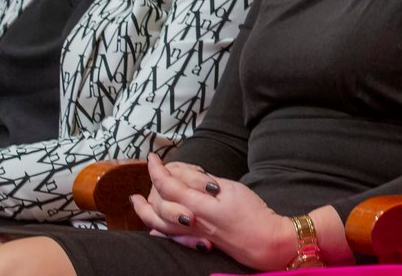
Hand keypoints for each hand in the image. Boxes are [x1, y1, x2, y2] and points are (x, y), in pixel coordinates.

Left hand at [127, 153, 294, 268]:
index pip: (168, 184)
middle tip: (154, 170)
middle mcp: (191, 220)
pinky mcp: (198, 241)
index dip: (157, 170)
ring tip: (136, 201)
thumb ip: (202, 182)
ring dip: (146, 210)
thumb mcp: (229, 188)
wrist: (265, 243)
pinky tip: (153, 228)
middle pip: (159, 203)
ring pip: (160, 222)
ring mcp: (192, 233)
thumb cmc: (252, 213)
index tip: (152, 157)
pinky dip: (158, 230)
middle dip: (153, 186)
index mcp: (198, 204)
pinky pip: (171, 237)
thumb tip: (180, 174)